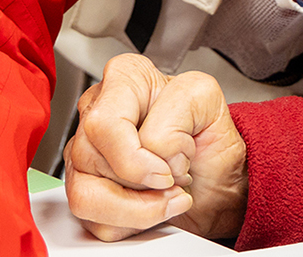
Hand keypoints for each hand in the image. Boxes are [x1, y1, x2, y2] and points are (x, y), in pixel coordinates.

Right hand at [64, 54, 246, 241]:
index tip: (168, 169)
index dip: (135, 156)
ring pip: (85, 196)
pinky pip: (92, 221)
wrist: (218, 177)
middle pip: (93, 161)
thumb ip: (177, 112)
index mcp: (124, 80)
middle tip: (176, 176)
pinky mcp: (85, 190)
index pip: (103, 124)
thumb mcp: (207, 100)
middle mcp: (97, 113)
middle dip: (144, 183)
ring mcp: (85, 154)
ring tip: (166, 195)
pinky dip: (130, 223)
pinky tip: (150, 204)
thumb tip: (150, 146)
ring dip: (137, 209)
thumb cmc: (209, 136)